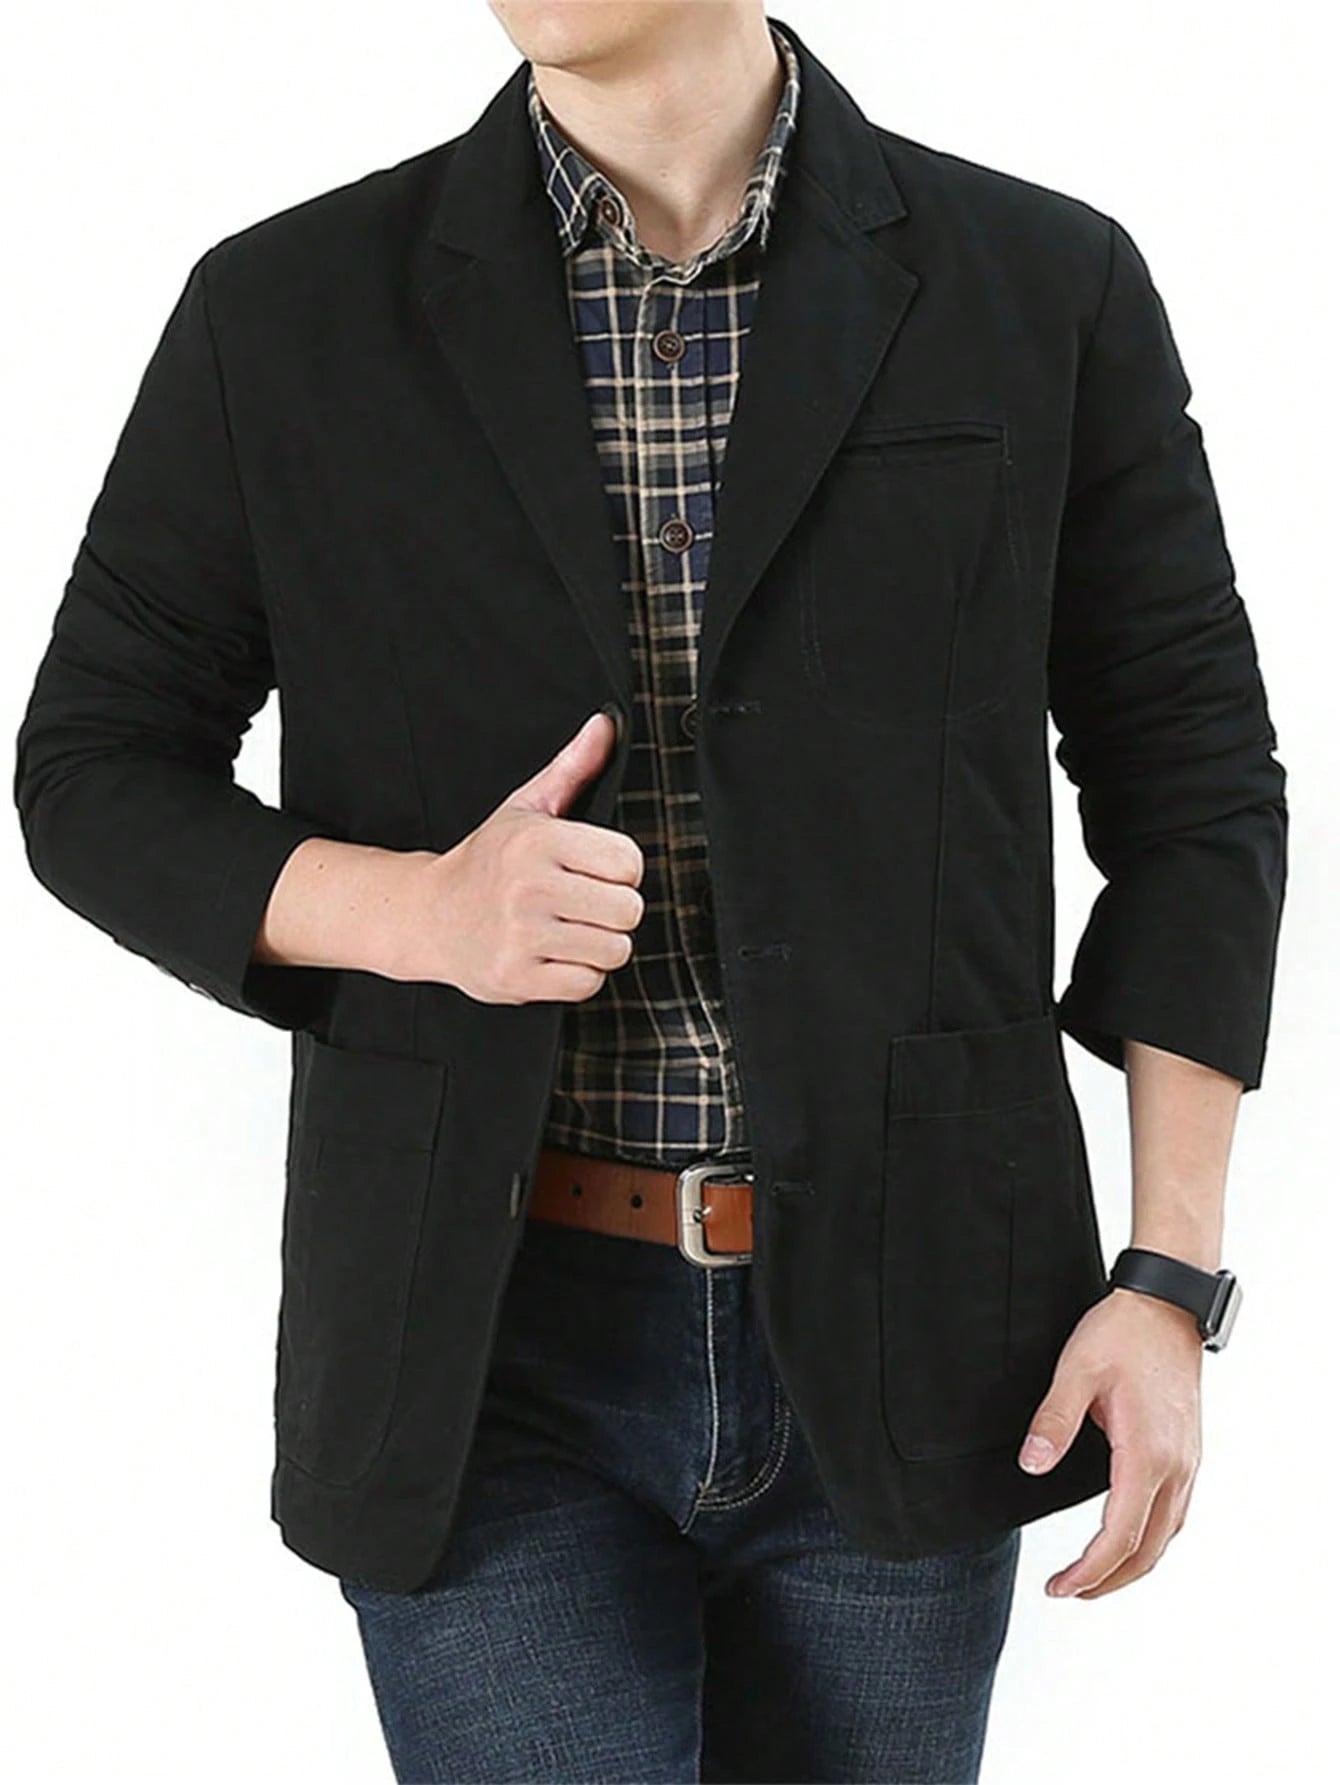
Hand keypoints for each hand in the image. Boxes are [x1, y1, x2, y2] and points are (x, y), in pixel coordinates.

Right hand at [385, 710, 645, 1002]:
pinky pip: (587, 984)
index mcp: (538, 841)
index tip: (595, 871)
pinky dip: (578, 975)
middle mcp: (529, 887)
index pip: (630, 863)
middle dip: (614, 911)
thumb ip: (572, 768)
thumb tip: (606, 724)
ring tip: (569, 929)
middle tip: (583, 904)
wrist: (429, 917)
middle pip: (628, 910)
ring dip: (599, 945)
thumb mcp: (526, 808)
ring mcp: (521, 935)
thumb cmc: (486, 862)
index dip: (620, 870)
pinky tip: (553, 955)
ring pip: (614, 950)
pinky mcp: (517, 977)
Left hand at [1017, 1286, 1203, 1598]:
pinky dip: (1150, 1536)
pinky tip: (1130, 1535)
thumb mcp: (1077, 1371)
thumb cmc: (1123, 1333)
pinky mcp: (1188, 1451)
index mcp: (1147, 1454)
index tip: (1060, 1587)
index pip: (1120, 1536)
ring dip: (1132, 1563)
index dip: (1089, 1570)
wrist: (1168, 1304)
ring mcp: (1188, 1461)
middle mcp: (1176, 1466)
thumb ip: (1053, 1421)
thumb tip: (1031, 1466)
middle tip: (1068, 1591)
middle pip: (1147, 1550)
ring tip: (1094, 1575)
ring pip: (1166, 1535)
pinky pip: (1175, 1512)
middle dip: (1108, 1580)